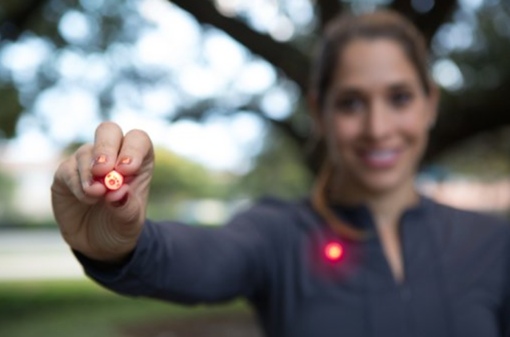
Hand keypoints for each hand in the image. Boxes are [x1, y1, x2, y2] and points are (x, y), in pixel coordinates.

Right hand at [51, 122, 153, 261]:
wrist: (98, 244)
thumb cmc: (121, 226)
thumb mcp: (130, 223)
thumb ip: (127, 209)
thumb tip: (118, 193)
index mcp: (137, 161)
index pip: (138, 140)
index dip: (133, 149)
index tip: (127, 169)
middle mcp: (113, 155)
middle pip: (109, 132)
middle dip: (105, 148)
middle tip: (104, 170)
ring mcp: (87, 162)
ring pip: (86, 152)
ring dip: (90, 173)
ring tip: (96, 195)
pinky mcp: (66, 174)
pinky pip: (68, 170)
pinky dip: (77, 184)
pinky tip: (87, 199)